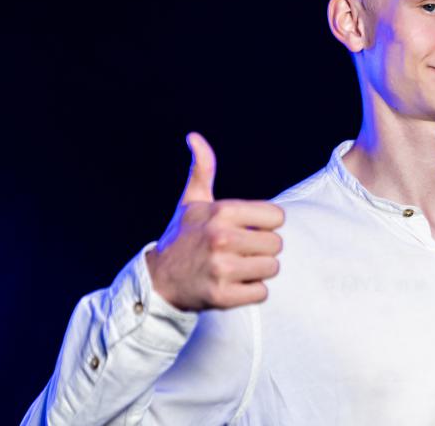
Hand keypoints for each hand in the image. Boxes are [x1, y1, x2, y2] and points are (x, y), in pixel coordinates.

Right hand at [145, 132, 284, 310]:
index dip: (265, 224)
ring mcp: (222, 268)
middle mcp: (222, 238)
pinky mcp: (222, 296)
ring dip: (259, 270)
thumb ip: (202, 169)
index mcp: (221, 212)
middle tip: (240, 251)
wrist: (157, 281)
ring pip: (272, 268)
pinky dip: (252, 291)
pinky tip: (233, 284)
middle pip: (277, 244)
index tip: (248, 229)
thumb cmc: (182, 237)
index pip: (277, 216)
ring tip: (237, 267)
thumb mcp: (192, 202)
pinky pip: (261, 292)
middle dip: (262, 248)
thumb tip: (194, 137)